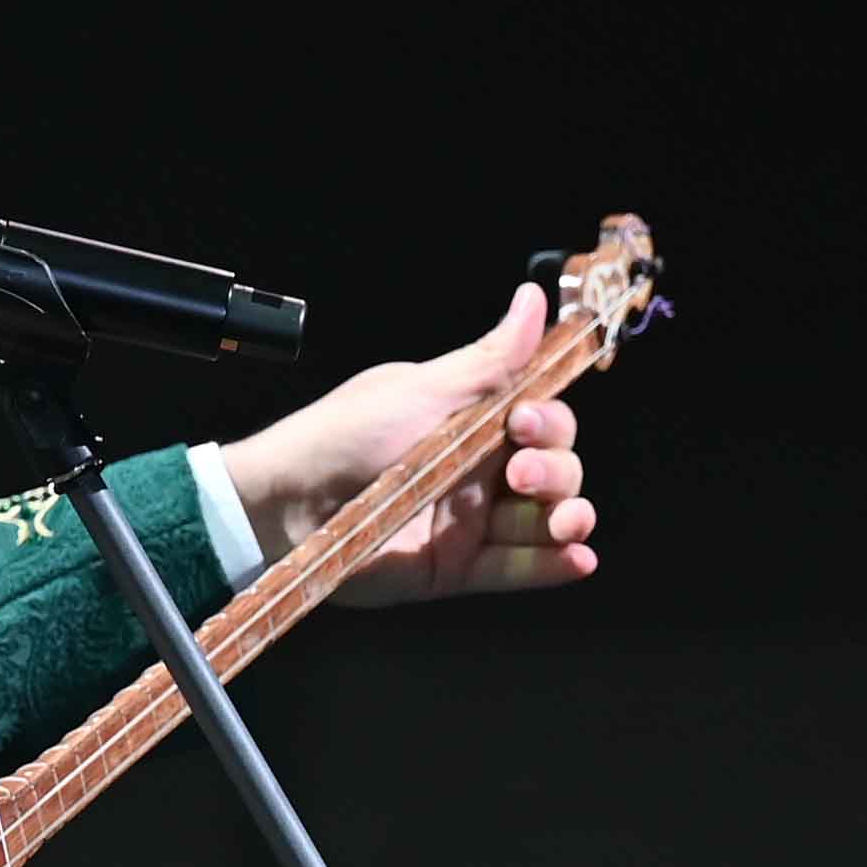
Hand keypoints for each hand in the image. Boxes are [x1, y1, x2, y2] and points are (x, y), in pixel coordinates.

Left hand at [214, 284, 601, 606]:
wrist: (289, 504)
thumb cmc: (347, 435)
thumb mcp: (424, 389)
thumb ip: (491, 358)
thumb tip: (535, 297)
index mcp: (473, 420)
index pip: (544, 418)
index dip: (550, 421)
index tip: (523, 421)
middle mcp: (479, 469)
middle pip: (555, 468)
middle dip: (556, 470)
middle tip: (518, 473)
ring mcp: (470, 521)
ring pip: (545, 520)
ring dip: (567, 516)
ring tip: (563, 522)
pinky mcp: (456, 566)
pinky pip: (517, 568)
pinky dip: (552, 566)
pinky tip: (577, 560)